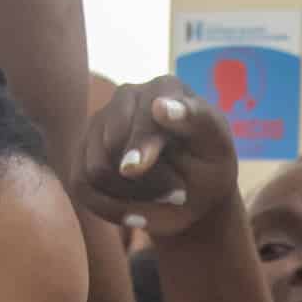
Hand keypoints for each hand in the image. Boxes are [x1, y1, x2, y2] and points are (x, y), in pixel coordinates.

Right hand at [77, 78, 243, 246]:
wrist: (191, 189)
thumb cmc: (208, 165)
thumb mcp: (218, 146)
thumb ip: (196, 121)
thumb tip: (159, 105)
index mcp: (164, 87)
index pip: (145, 116)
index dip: (141, 142)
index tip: (135, 166)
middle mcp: (126, 97)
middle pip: (116, 145)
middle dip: (148, 181)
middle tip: (179, 196)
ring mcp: (100, 122)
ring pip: (98, 170)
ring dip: (132, 197)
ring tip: (163, 199)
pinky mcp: (83, 151)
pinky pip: (84, 187)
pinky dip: (112, 208)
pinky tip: (139, 214)